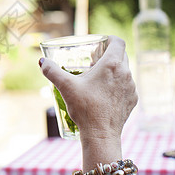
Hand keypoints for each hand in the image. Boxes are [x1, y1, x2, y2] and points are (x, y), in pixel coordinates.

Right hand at [39, 36, 137, 168]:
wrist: (101, 135)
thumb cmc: (85, 108)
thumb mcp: (66, 86)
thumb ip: (52, 71)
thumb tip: (42, 62)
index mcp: (112, 65)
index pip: (118, 42)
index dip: (110, 39)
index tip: (100, 43)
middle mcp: (126, 73)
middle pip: (121, 54)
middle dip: (109, 54)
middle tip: (94, 60)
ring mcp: (131, 87)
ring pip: (124, 71)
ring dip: (113, 70)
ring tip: (98, 77)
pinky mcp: (132, 100)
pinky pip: (126, 85)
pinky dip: (117, 84)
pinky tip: (104, 92)